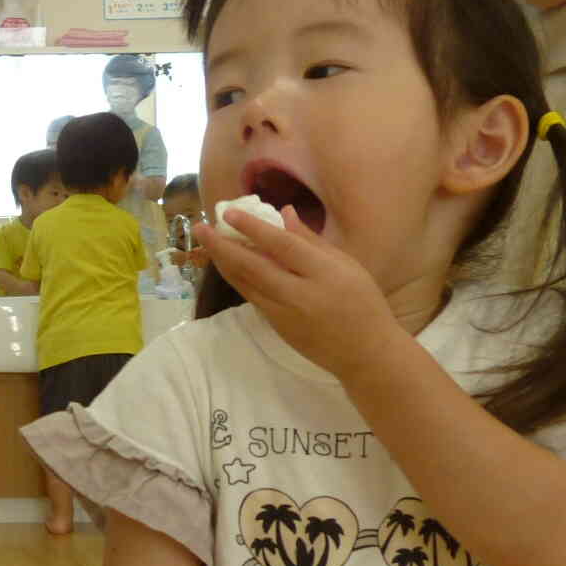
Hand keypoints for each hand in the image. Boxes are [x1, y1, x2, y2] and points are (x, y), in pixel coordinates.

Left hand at [195, 206, 399, 380]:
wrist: (365, 352)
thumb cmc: (363, 302)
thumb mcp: (346, 265)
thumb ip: (311, 240)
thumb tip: (283, 213)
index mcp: (324, 273)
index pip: (282, 246)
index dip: (253, 228)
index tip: (229, 212)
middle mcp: (300, 294)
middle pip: (253, 266)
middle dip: (222, 245)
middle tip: (200, 227)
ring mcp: (285, 314)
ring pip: (245, 283)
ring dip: (222, 261)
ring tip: (206, 242)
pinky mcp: (276, 327)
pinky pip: (251, 297)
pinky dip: (237, 278)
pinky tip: (226, 263)